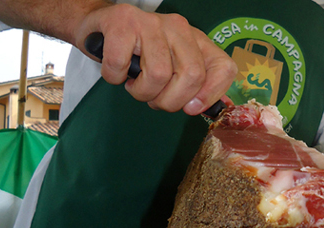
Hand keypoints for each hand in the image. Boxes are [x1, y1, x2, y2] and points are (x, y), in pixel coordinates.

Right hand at [74, 3, 236, 114]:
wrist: (100, 26)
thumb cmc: (139, 54)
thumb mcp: (172, 67)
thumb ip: (193, 86)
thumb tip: (206, 108)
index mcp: (197, 41)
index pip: (223, 68)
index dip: (211, 95)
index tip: (191, 108)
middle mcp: (179, 28)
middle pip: (191, 76)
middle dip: (170, 101)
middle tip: (155, 99)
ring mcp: (151, 22)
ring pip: (158, 74)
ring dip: (141, 92)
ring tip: (135, 85)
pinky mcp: (123, 22)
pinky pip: (122, 66)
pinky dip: (114, 78)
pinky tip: (116, 71)